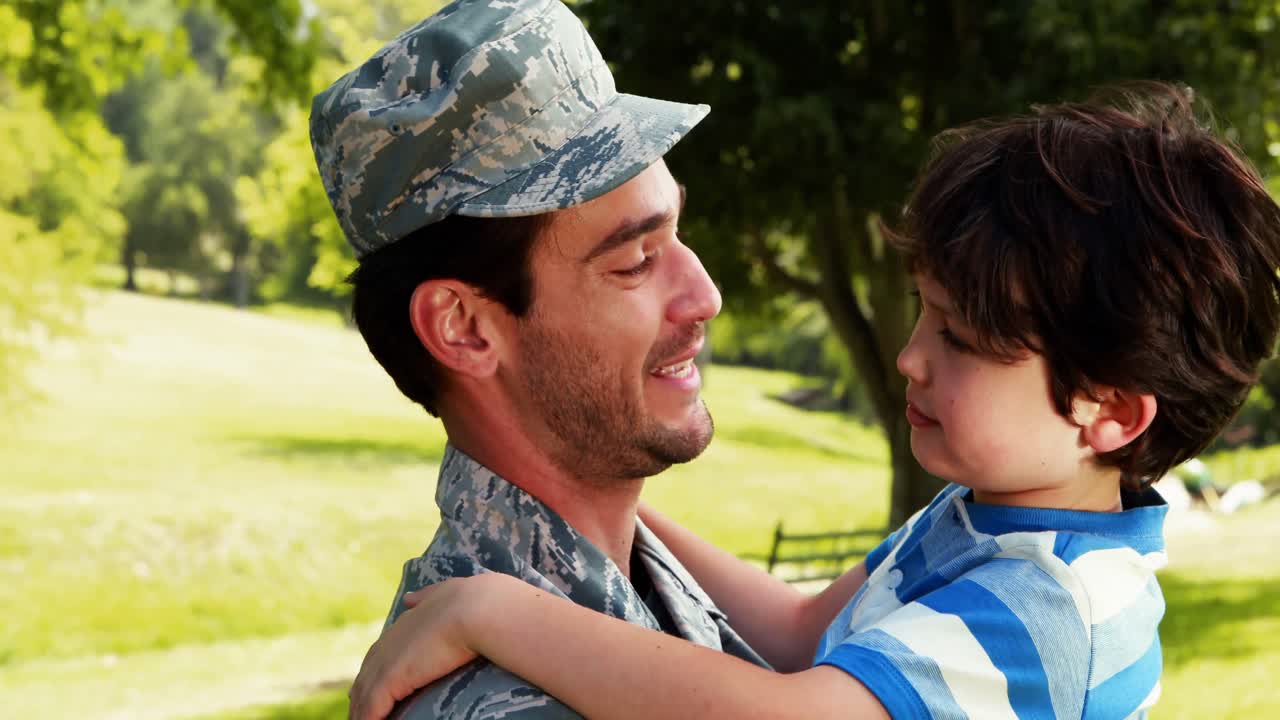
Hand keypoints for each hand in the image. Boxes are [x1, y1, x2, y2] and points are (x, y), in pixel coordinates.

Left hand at [348, 576, 488, 719]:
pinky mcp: (390, 679)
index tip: (368, 690)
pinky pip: (371, 709)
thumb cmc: (472, 602)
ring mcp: (386, 662)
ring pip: (363, 697)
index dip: (373, 675)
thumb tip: (409, 599)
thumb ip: (425, 597)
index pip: (378, 656)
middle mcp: (387, 644)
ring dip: (361, 714)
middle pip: (364, 679)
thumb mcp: (444, 594)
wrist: (476, 608)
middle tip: (360, 716)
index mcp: (401, 627)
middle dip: (361, 699)